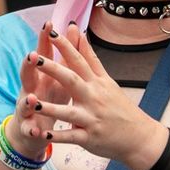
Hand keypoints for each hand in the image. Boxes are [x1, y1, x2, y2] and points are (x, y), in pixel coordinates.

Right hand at [4, 21, 69, 159]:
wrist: (34, 131)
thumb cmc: (50, 99)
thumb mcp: (59, 77)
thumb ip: (65, 54)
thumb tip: (73, 27)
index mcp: (41, 77)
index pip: (42, 55)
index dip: (44, 40)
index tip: (49, 23)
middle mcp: (31, 90)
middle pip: (28, 75)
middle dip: (29, 66)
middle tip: (32, 56)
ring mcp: (26, 109)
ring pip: (25, 103)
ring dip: (28, 101)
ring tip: (32, 98)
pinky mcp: (27, 128)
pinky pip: (28, 129)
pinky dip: (31, 130)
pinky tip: (35, 131)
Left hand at [20, 22, 166, 169]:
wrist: (140, 137)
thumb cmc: (119, 106)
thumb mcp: (106, 80)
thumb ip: (90, 57)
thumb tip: (79, 33)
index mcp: (96, 82)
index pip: (79, 60)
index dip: (65, 46)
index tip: (51, 31)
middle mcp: (93, 97)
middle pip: (71, 80)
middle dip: (52, 68)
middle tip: (33, 57)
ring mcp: (91, 118)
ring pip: (67, 112)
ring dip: (49, 107)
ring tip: (30, 100)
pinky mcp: (89, 138)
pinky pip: (71, 137)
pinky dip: (57, 137)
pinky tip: (42, 135)